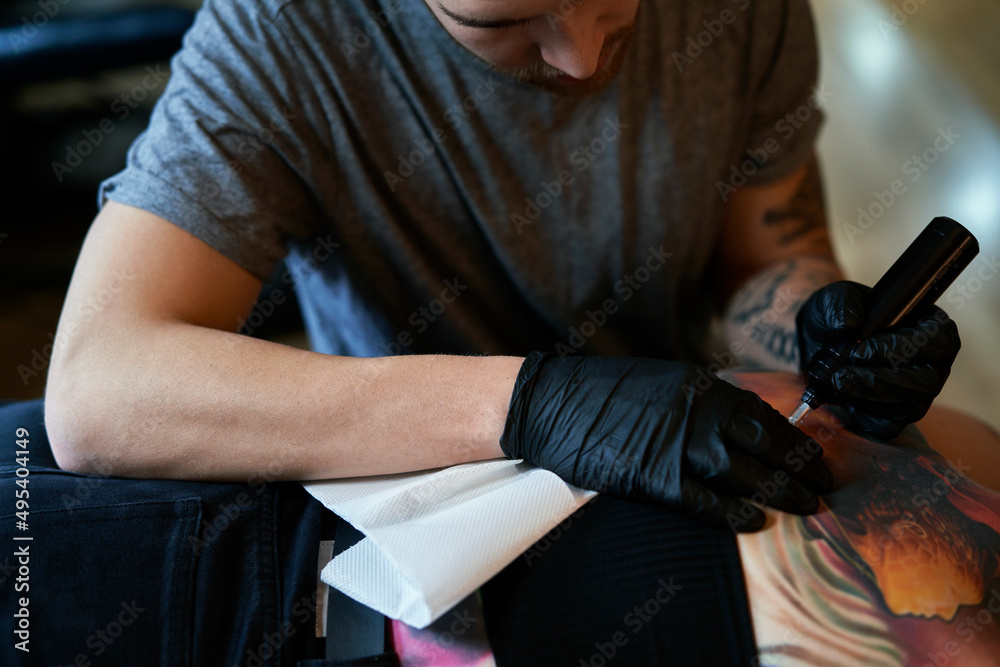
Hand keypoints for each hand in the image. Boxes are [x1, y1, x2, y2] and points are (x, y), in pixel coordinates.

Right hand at [500, 353, 832, 531]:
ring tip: (807, 507)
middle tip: (825, 489)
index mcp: (697, 386)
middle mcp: (694, 411)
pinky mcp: (650, 474)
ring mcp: (673, 442)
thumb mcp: (658, 382)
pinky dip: (732, 511)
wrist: (548, 402)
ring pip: (743, 472)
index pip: (762, 415)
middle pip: (764, 444)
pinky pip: (703, 499)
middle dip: (801, 468)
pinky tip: (755, 521)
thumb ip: (697, 401)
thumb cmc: (599, 394)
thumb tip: (735, 422)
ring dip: (781, 492)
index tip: (816, 458)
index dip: (796, 439)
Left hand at [796, 281, 960, 438]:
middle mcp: (932, 362)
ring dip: (870, 399)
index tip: (860, 351)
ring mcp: (917, 392)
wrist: (818, 340)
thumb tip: (849, 326)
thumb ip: (843, 304)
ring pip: (911, 407)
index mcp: (929, 327)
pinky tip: (843, 400)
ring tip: (837, 384)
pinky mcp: (896, 413)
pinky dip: (864, 418)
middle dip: (880, 382)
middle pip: (927, 381)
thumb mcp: (836, 298)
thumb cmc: (839, 315)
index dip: (902, 348)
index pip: (937, 340)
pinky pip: (890, 427)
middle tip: (841, 375)